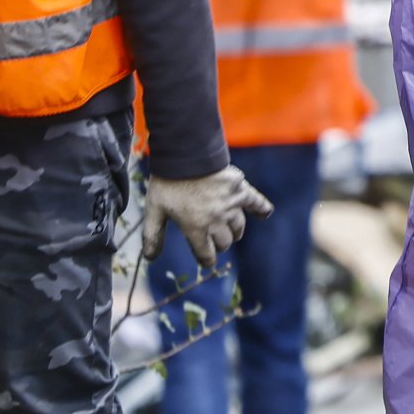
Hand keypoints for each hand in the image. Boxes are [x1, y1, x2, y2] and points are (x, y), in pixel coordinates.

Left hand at [144, 165, 274, 271]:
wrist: (185, 154)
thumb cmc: (167, 182)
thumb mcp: (154, 210)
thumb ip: (153, 235)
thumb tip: (149, 258)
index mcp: (196, 228)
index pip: (206, 255)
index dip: (205, 259)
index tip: (205, 259)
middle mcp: (217, 220)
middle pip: (224, 242)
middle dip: (218, 244)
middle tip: (211, 238)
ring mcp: (231, 206)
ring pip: (238, 228)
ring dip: (233, 231)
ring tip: (227, 228)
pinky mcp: (240, 190)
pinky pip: (256, 202)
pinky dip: (262, 209)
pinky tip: (265, 213)